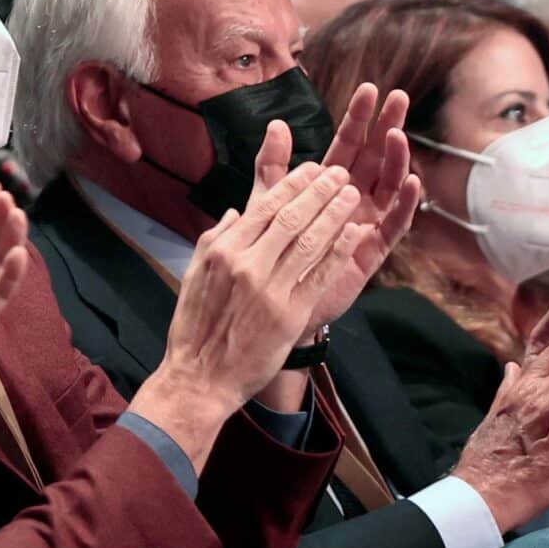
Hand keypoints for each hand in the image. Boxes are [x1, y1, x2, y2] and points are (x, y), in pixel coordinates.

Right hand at [132, 162, 363, 469]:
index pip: (264, 207)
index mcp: (223, 251)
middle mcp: (247, 265)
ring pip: (310, 241)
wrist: (200, 377)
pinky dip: (340, 251)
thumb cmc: (195, 327)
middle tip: (339, 173)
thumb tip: (233, 213)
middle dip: (319, 191)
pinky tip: (356, 233)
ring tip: (352, 194)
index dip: (292, 185)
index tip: (312, 169)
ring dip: (335, 214)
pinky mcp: (290, 314)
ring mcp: (270, 289)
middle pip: (291, 218)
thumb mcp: (193, 275)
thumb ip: (214, 239)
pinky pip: (320, 275)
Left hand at [247, 84, 420, 334]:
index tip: (370, 90)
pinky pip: (394, 225)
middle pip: (375, 158)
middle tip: (399, 99)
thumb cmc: (270, 249)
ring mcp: (364, 224)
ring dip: (396, 161)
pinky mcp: (370, 251)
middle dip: (387, 128)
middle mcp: (352, 200)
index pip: (348, 145)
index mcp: (328, 185)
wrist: (268, 300)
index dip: (359, 119)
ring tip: (398, 137)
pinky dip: (405, 204)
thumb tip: (278, 123)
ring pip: (389, 187)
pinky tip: (412, 182)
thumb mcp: (266, 202)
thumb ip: (272, 165)